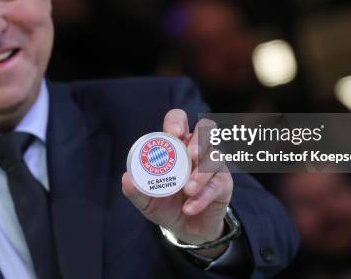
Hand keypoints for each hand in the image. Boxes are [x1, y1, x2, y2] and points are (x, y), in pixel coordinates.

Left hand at [122, 109, 232, 256]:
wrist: (186, 228)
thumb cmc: (166, 204)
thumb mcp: (147, 200)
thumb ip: (136, 190)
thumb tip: (126, 178)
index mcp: (176, 144)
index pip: (179, 121)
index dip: (177, 122)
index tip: (173, 133)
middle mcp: (197, 149)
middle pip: (206, 129)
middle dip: (200, 140)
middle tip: (191, 155)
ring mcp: (213, 165)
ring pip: (214, 157)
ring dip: (201, 174)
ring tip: (188, 190)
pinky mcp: (223, 183)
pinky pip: (217, 185)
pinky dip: (202, 197)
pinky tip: (190, 208)